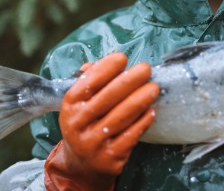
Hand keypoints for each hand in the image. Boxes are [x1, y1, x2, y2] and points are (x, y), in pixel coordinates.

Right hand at [44, 52, 158, 190]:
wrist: (81, 164)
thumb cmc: (87, 123)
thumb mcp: (81, 102)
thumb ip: (92, 80)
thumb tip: (107, 60)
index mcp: (70, 105)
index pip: (87, 84)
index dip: (105, 69)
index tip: (122, 58)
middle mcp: (77, 125)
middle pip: (106, 99)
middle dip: (128, 81)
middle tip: (145, 69)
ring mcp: (92, 143)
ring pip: (120, 118)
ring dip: (139, 100)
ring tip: (153, 88)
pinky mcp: (109, 158)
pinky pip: (130, 137)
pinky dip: (142, 122)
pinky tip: (151, 111)